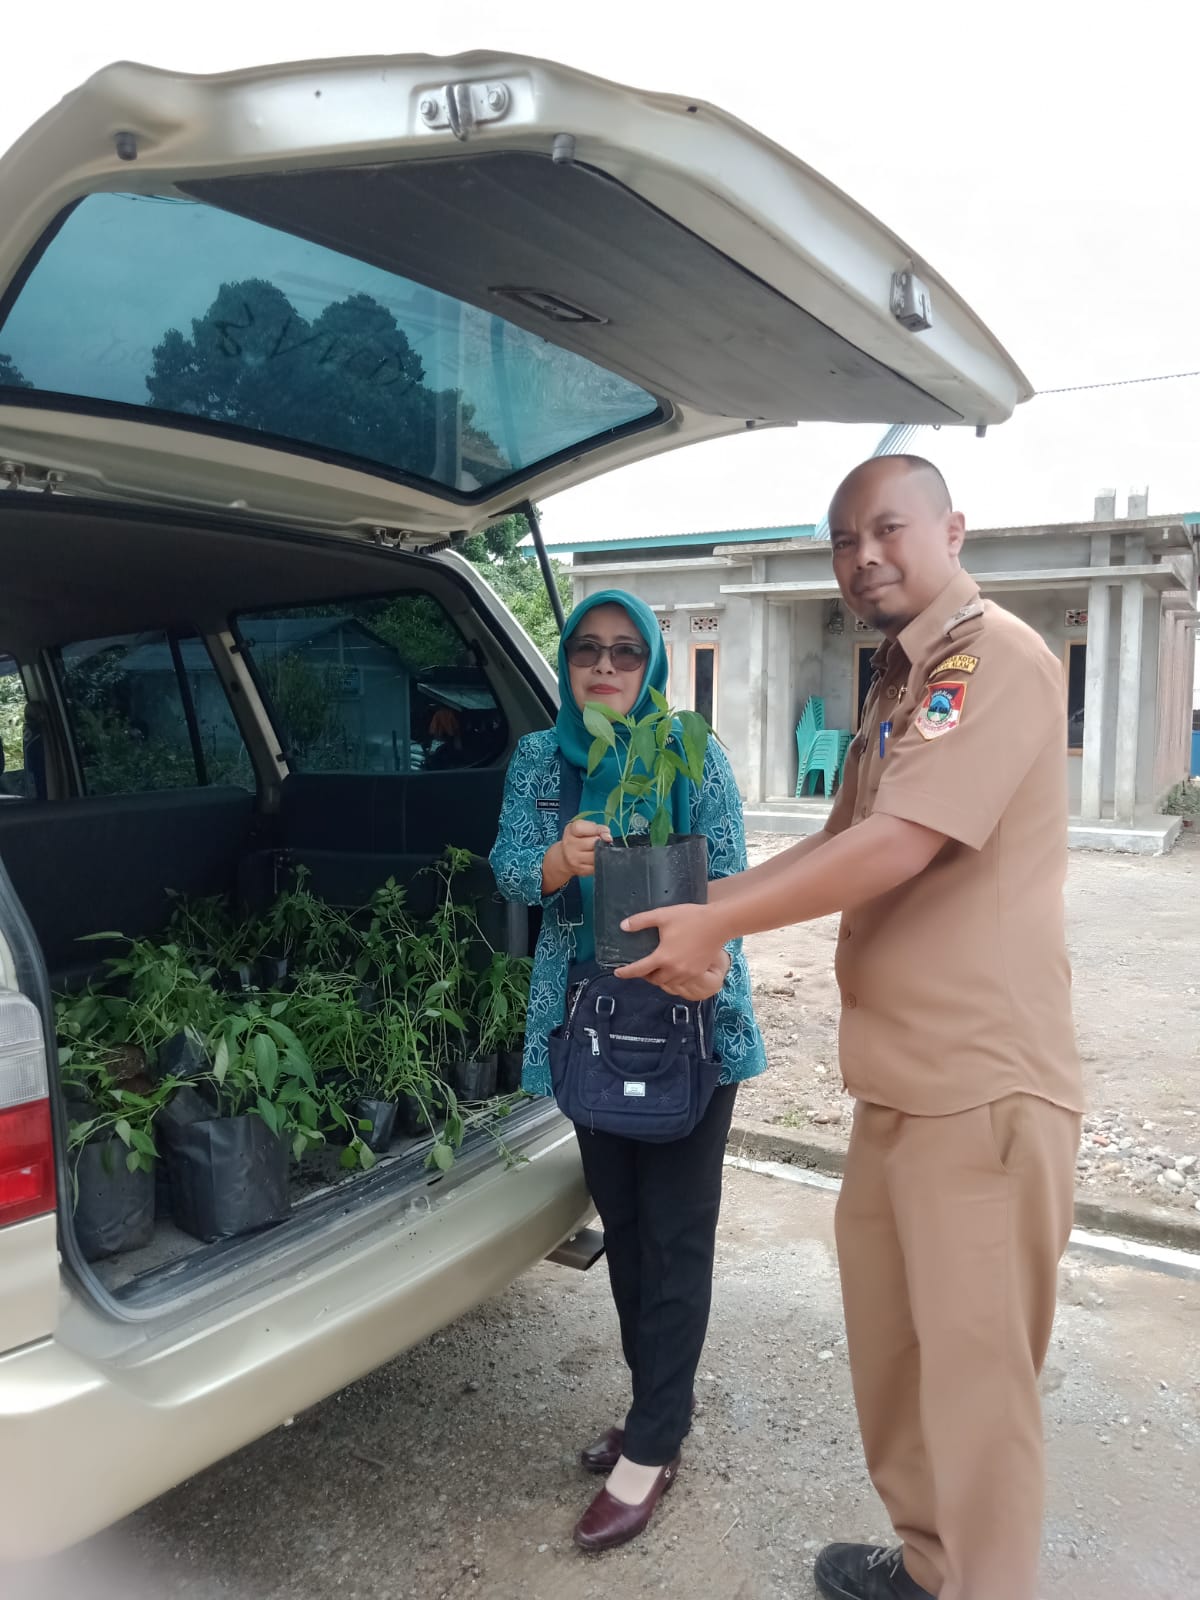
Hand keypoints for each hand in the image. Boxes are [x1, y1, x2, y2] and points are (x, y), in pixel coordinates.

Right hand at [558, 818, 611, 879]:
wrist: (564, 858)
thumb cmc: (577, 840)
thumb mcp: (583, 828)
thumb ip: (596, 828)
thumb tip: (608, 836)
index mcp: (570, 831)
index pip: (581, 828)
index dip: (596, 829)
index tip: (605, 831)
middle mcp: (569, 845)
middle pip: (594, 842)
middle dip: (601, 841)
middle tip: (600, 841)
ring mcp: (574, 859)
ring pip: (597, 855)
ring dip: (602, 852)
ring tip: (598, 850)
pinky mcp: (581, 870)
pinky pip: (598, 865)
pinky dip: (600, 861)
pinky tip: (595, 858)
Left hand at [614, 903, 729, 995]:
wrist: (719, 923)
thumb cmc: (691, 917)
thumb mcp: (662, 915)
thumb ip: (641, 921)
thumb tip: (623, 926)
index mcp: (663, 957)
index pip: (639, 969)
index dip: (626, 972)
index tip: (617, 972)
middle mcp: (674, 969)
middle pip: (654, 980)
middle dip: (644, 976)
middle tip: (639, 968)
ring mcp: (688, 973)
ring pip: (667, 983)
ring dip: (658, 979)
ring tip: (654, 970)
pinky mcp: (698, 972)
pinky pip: (681, 982)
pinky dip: (672, 979)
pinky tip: (671, 971)